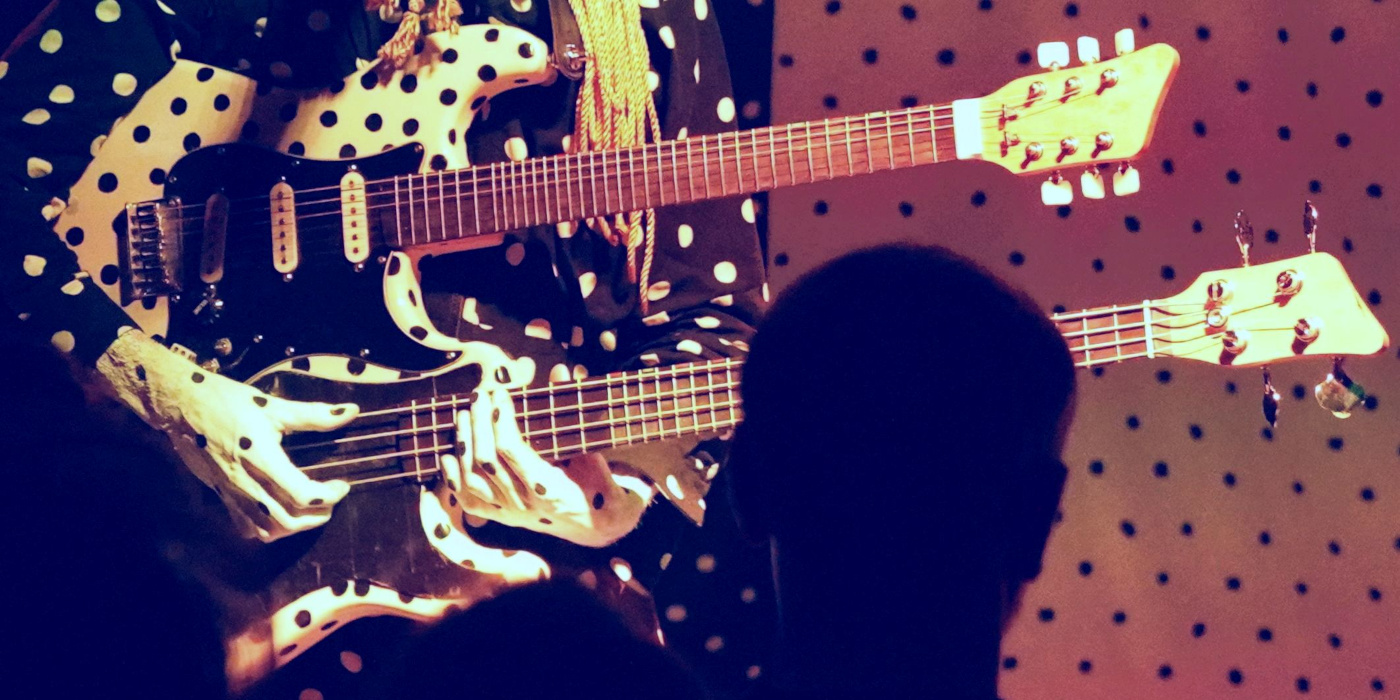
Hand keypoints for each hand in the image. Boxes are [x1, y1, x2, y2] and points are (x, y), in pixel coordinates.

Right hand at [95, 331, 357, 541]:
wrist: (182, 407)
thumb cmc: (228, 402)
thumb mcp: (274, 406)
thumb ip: (315, 414)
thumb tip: (350, 412)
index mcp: (261, 457)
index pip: (302, 494)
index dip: (329, 495)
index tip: (342, 484)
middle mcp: (245, 482)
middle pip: (287, 520)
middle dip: (316, 516)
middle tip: (330, 500)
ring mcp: (231, 493)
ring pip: (267, 530)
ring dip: (294, 526)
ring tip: (310, 510)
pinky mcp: (221, 497)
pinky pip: (246, 527)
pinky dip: (268, 529)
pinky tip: (280, 513)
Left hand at [438, 387, 648, 546]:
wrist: (595, 527)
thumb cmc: (595, 485)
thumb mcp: (594, 451)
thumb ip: (577, 412)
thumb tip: (563, 371)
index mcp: (549, 488)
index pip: (511, 449)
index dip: (500, 419)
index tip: (500, 393)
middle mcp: (524, 503)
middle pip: (487, 459)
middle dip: (479, 423)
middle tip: (479, 396)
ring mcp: (508, 513)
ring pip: (472, 477)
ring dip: (464, 443)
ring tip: (464, 414)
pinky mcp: (500, 517)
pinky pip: (468, 499)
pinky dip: (453, 477)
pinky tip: (448, 454)